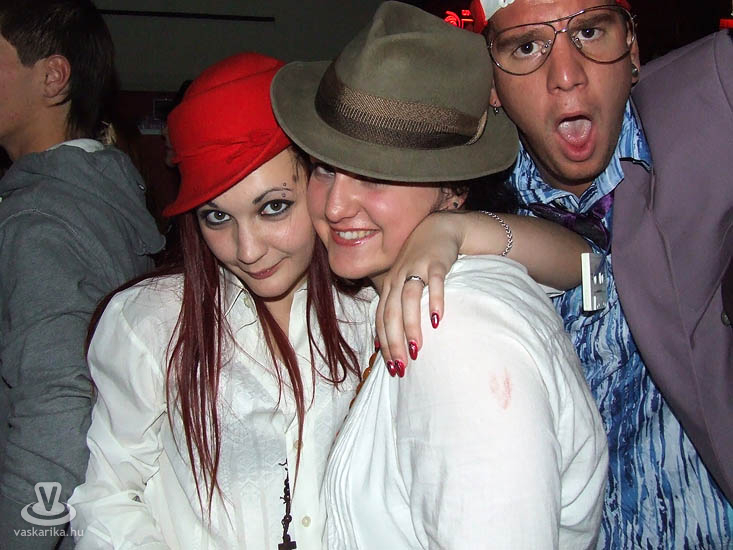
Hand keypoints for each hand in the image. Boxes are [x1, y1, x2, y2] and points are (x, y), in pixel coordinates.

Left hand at [375, 212, 461, 372]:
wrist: (437, 228)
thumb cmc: (419, 261)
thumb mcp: (403, 281)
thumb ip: (396, 306)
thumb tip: (388, 339)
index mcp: (388, 286)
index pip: (381, 318)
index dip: (384, 343)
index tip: (392, 366)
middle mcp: (398, 278)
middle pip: (391, 313)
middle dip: (394, 341)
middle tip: (402, 366)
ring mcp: (416, 269)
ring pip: (409, 300)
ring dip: (411, 326)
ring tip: (417, 348)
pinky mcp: (436, 263)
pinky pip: (434, 283)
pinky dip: (435, 301)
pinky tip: (438, 319)